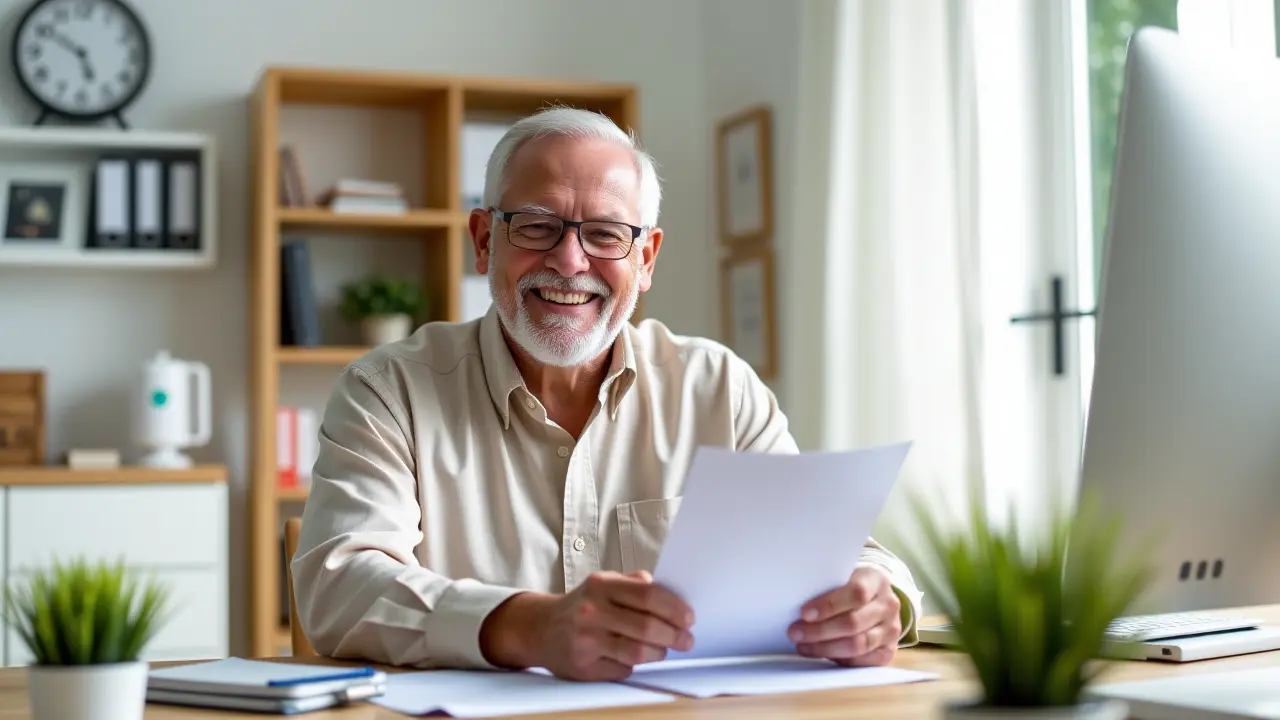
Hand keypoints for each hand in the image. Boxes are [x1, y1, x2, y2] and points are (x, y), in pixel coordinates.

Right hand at [481, 570, 694, 681]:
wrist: (539, 629)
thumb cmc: (582, 605)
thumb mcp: (604, 583)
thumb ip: (636, 584)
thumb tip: (672, 595)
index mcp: (601, 585)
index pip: (648, 595)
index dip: (675, 609)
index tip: (689, 618)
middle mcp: (592, 611)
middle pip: (647, 627)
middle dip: (674, 636)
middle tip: (686, 640)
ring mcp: (586, 640)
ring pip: (638, 652)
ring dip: (658, 653)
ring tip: (662, 649)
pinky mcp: (583, 666)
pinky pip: (623, 669)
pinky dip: (634, 665)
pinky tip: (633, 658)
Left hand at [788, 566, 901, 666]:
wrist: (875, 598)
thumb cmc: (849, 586)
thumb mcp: (841, 576)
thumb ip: (826, 587)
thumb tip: (795, 605)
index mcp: (876, 580)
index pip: (856, 593)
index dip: (829, 605)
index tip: (804, 613)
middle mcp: (888, 605)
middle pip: (853, 623)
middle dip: (820, 631)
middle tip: (795, 632)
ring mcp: (891, 629)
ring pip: (857, 645)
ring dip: (825, 648)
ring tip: (803, 646)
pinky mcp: (889, 651)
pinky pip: (862, 661)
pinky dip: (839, 659)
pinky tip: (821, 654)